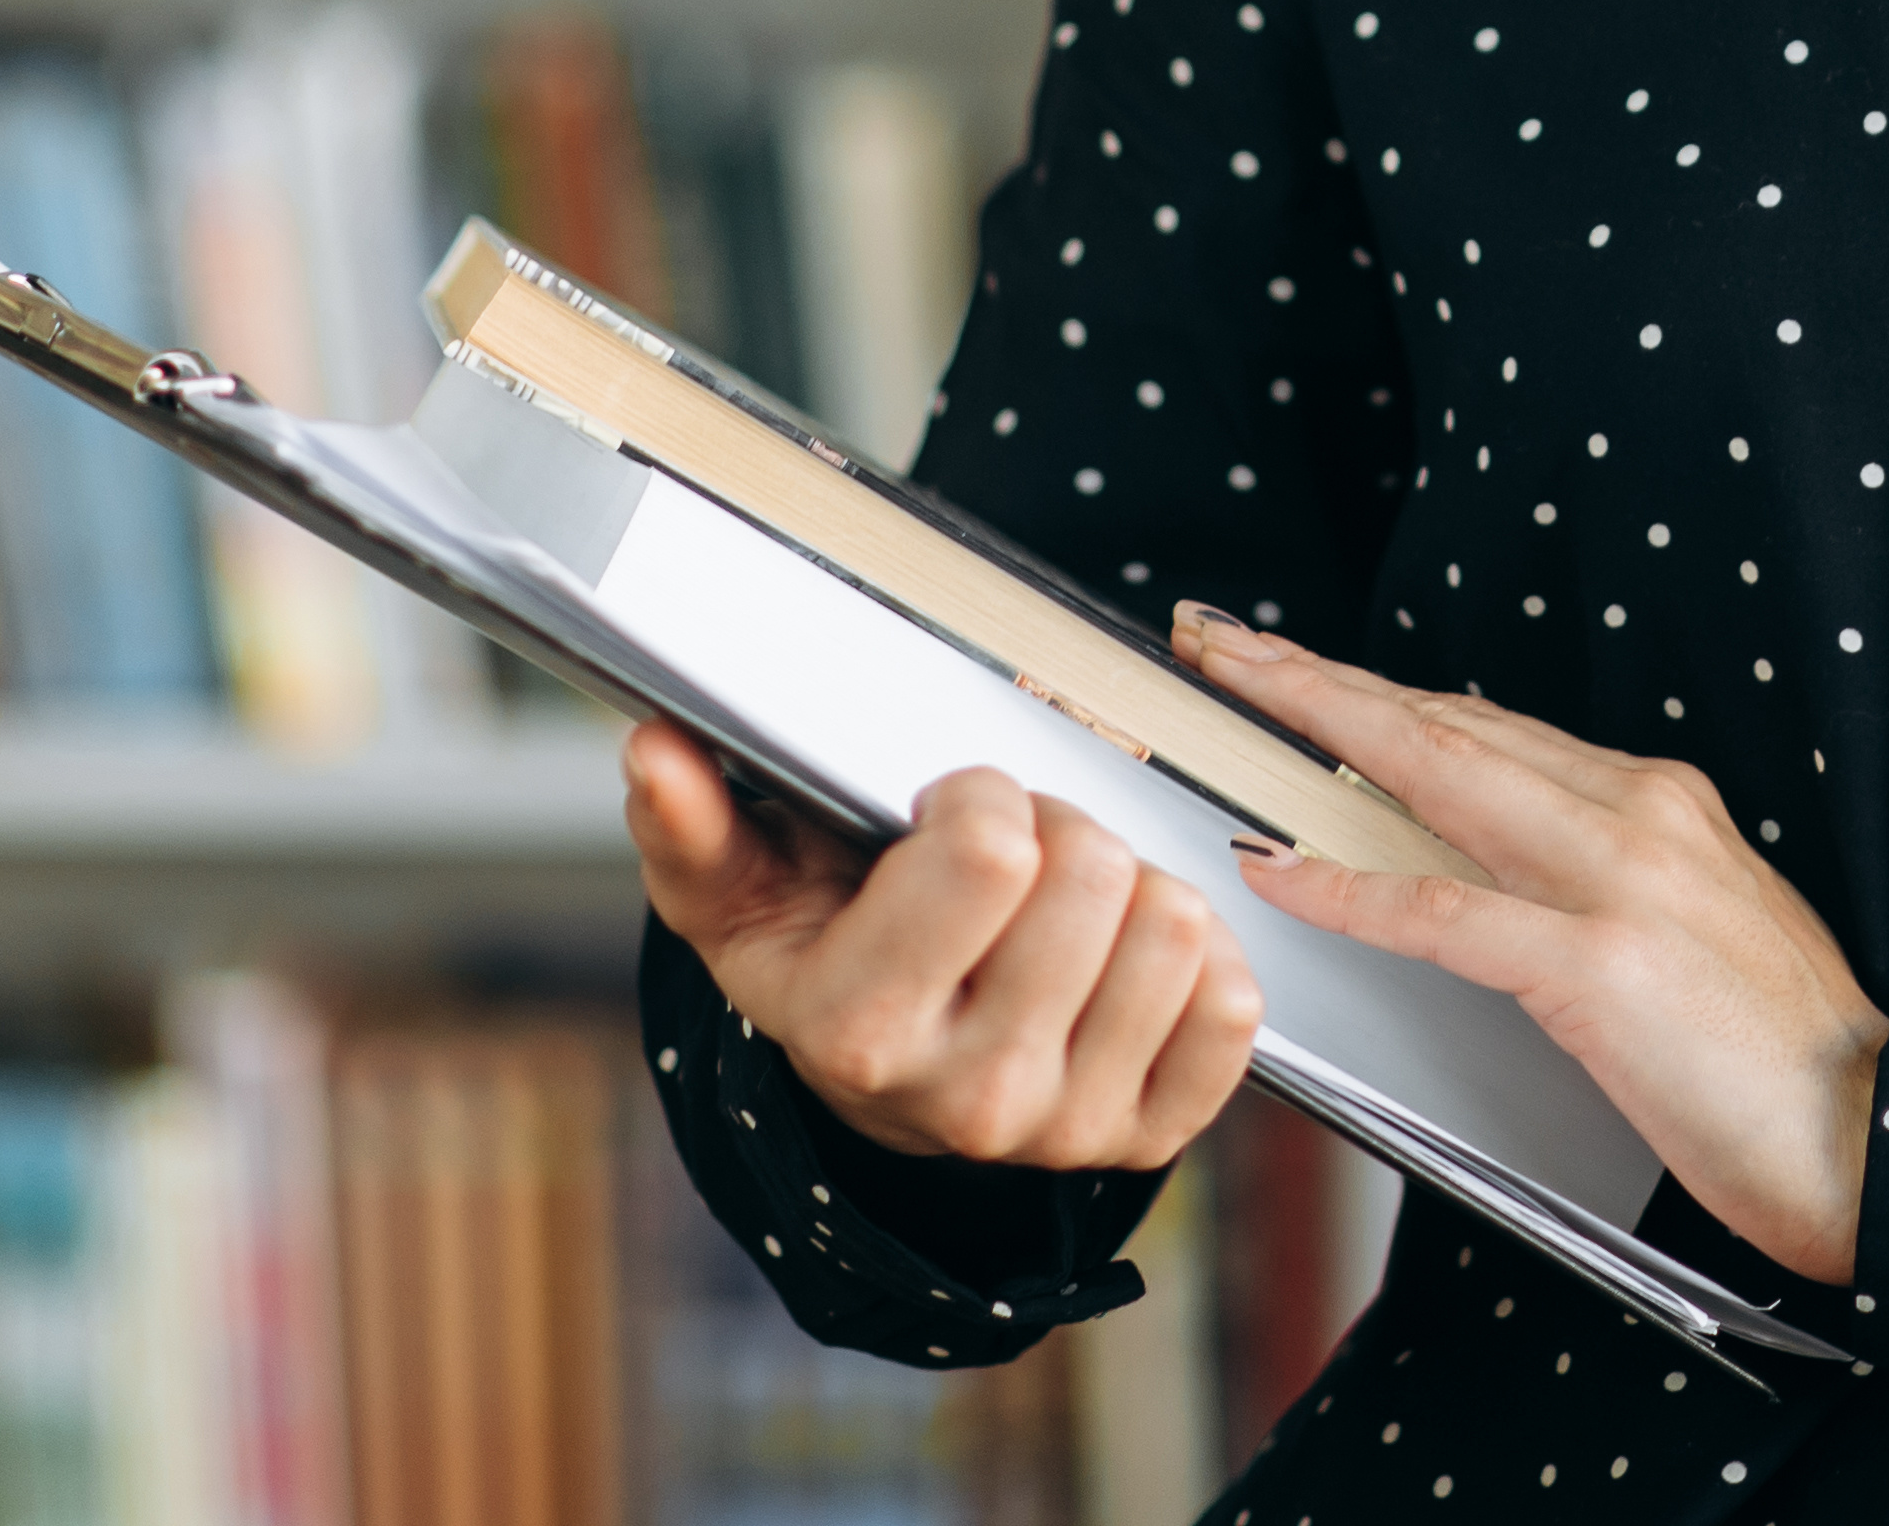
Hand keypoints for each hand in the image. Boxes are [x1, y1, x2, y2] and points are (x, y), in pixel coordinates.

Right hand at [622, 722, 1260, 1171]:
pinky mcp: (1148, 1136)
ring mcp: (1066, 1129)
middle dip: (1057, 827)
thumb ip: (690, 824)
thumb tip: (655, 753)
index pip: (988, 850)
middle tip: (1013, 860)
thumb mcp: (740, 895)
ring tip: (1062, 907)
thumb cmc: (823, 956)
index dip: (979, 796)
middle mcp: (967, 1099)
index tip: (949, 814)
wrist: (886, 1081)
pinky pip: (1233, 1003)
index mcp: (859, 1030)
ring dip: (1129, 885)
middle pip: (1091, 873)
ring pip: (1173, 924)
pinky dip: (1196, 956)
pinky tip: (1121, 957)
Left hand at [1171, 608, 1888, 1286]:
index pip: (1490, 723)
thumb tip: (1498, 864)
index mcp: (1661, 802)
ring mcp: (1620, 882)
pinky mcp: (1600, 968)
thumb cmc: (1785, 1059)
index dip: (1385, 690)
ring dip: (1318, 731)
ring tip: (1231, 700)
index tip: (1302, 665)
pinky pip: (1446, 915)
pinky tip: (1285, 873)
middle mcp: (1640, 813)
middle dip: (1322, 678)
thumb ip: (1602, 879)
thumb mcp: (1694, 927)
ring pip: (1438, 778)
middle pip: (1445, 723)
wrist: (1878, 1133)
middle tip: (1224, 643)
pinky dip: (1353, 890)